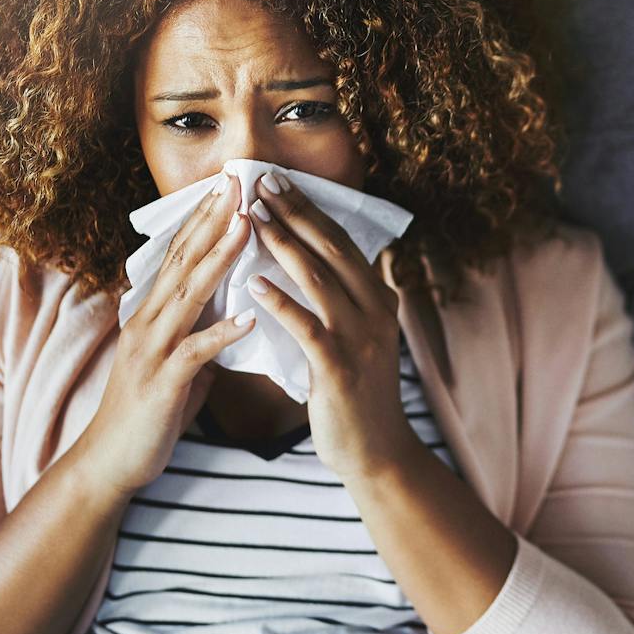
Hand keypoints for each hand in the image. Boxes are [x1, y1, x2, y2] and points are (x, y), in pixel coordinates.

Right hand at [83, 173, 255, 497]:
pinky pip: (195, 353)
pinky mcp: (162, 382)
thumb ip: (198, 327)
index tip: (229, 185)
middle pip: (182, 260)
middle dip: (212, 220)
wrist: (111, 460)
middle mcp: (148, 321)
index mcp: (152, 312)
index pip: (180, 254)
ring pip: (188, 295)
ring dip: (219, 258)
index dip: (203, 218)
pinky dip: (221, 333)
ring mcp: (152, 349)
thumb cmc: (150, 408)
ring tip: (246, 227)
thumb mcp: (176, 357)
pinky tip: (248, 318)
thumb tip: (233, 304)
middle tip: (238, 183)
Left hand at [245, 173, 415, 474]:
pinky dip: (280, 301)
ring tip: (252, 218)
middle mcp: (376, 312)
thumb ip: (343, 302)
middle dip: (295, 212)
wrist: (377, 452)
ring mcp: (361, 339)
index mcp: (380, 300)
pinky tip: (254, 282)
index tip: (278, 182)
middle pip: (332, 250)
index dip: (309, 209)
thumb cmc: (357, 395)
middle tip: (261, 182)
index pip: (342, 243)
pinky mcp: (339, 368)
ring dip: (284, 243)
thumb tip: (313, 263)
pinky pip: (306, 326)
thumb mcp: (360, 339)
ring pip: (319, 278)